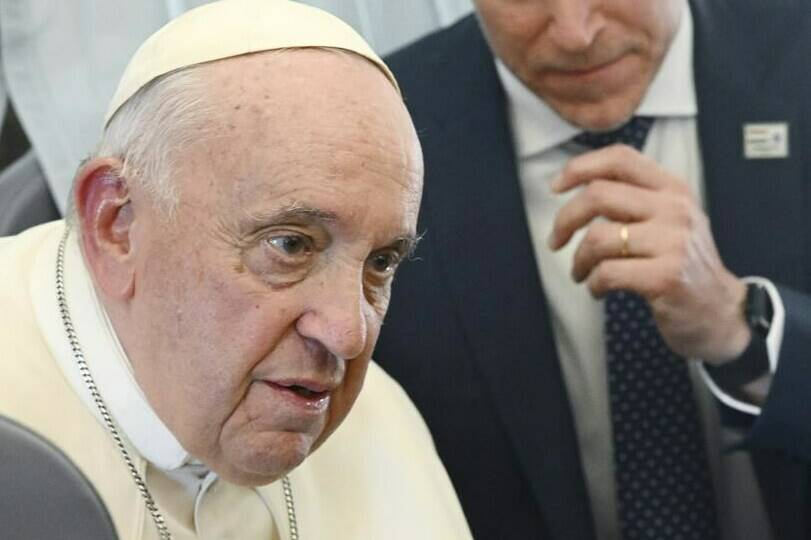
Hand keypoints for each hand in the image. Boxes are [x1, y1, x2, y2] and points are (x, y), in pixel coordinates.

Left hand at [547, 144, 749, 362]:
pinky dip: (592, 284)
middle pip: (598, 195)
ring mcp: (672, 243)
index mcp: (672, 189)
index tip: (555, 187)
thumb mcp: (668, 221)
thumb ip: (633, 200)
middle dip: (565, 220)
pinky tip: (598, 289)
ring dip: (578, 260)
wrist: (721, 312)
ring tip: (581, 273)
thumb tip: (579, 186)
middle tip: (555, 241)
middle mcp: (674, 210)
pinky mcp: (665, 277)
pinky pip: (607, 273)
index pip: (620, 159)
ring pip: (598, 238)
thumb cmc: (682, 265)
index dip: (580, 167)